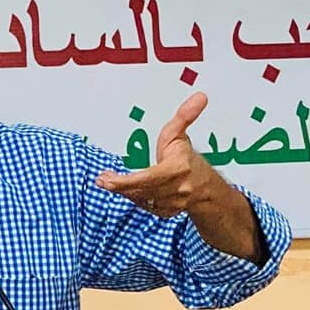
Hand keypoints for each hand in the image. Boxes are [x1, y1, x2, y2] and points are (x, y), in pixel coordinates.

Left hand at [95, 92, 219, 217]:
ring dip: (122, 190)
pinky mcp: (165, 212)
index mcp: (179, 168)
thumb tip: (199, 96)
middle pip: (141, 190)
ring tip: (107, 180)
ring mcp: (171, 203)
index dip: (127, 181)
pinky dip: (131, 197)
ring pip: (140, 199)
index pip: (149, 177)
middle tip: (102, 179)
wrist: (207, 189)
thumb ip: (184, 116)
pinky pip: (144, 206)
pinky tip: (122, 189)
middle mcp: (176, 189)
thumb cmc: (188, 161)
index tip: (108, 178)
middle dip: (119, 186)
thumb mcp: (181, 135)